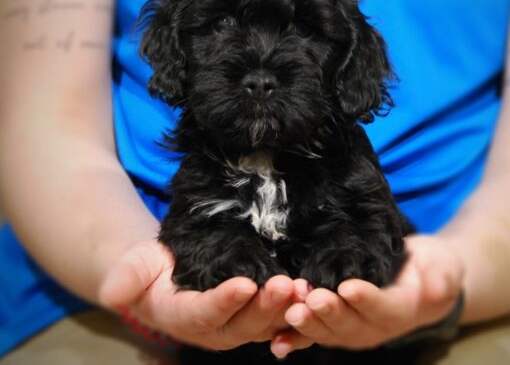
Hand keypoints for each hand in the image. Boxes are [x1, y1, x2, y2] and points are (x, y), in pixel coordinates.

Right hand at [98, 239, 300, 349]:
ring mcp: (237, 325)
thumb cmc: (150, 268)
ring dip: (287, 310)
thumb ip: (126, 277)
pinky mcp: (255, 316)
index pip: (204, 313)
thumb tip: (112, 293)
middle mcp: (213, 329)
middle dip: (265, 307)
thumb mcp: (134, 266)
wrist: (167, 275)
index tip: (245, 284)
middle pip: (242, 323)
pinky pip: (278, 321)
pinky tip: (312, 296)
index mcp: (182, 317)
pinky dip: (296, 313)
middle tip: (286, 285)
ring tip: (305, 289)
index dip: (225, 301)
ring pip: (265, 324)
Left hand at [271, 234, 464, 357]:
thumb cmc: (432, 268)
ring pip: (326, 330)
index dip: (366, 299)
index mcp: (400, 311)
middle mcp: (372, 326)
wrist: (417, 277)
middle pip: (349, 323)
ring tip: (292, 308)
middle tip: (312, 298)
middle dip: (329, 312)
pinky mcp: (333, 323)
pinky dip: (294, 337)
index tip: (349, 288)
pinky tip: (276, 340)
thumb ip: (443, 278)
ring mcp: (351, 328)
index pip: (383, 308)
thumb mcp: (446, 267)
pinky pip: (312, 332)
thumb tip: (438, 289)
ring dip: (306, 321)